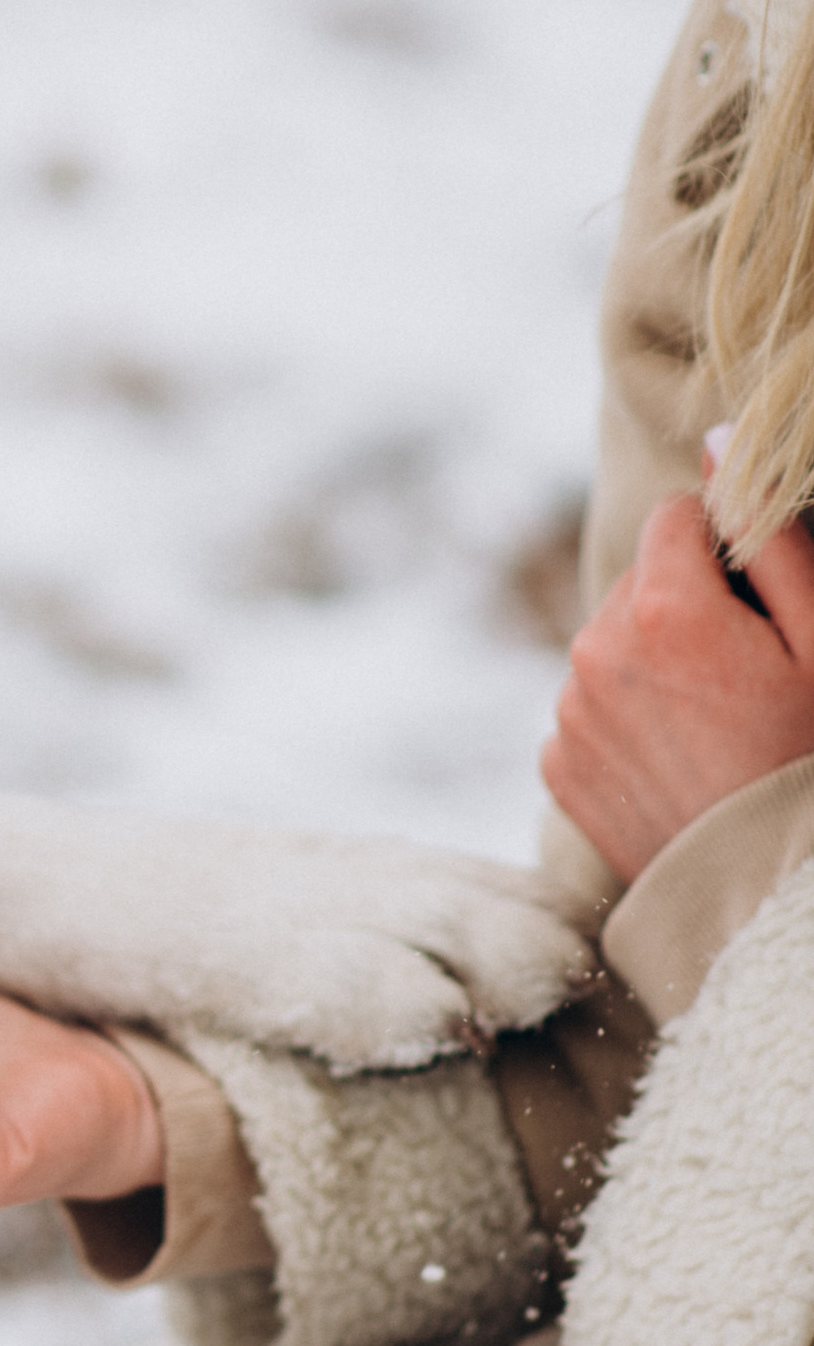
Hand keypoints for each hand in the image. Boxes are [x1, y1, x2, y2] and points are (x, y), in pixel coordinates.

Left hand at [540, 487, 813, 884]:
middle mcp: (593, 652)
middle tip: (753, 678)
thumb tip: (714, 442)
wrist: (770, 903)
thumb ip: (770, 536)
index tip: (766, 611)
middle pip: (644, 582)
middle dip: (693, 607)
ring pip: (616, 645)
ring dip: (659, 663)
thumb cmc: (810, 765)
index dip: (732, 553)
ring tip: (721, 726)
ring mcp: (568, 714)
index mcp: (660, 608)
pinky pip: (593, 710)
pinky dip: (631, 721)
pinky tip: (684, 762)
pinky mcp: (558, 767)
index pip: (680, 518)